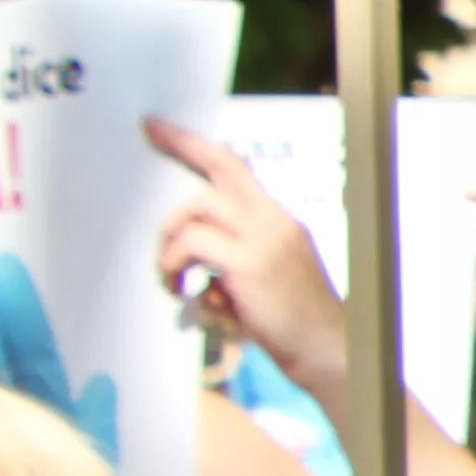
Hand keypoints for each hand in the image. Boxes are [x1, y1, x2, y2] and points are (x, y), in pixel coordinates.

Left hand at [147, 118, 357, 399]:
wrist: (328, 349)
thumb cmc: (294, 324)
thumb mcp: (268, 278)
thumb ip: (235, 261)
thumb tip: (197, 272)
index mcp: (279, 221)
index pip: (237, 168)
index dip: (195, 145)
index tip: (159, 126)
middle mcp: (274, 221)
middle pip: (218, 172)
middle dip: (178, 153)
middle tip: (146, 142)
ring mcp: (263, 240)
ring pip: (196, 208)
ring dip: (170, 240)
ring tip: (170, 274)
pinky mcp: (248, 264)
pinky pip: (192, 244)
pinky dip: (174, 264)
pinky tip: (181, 289)